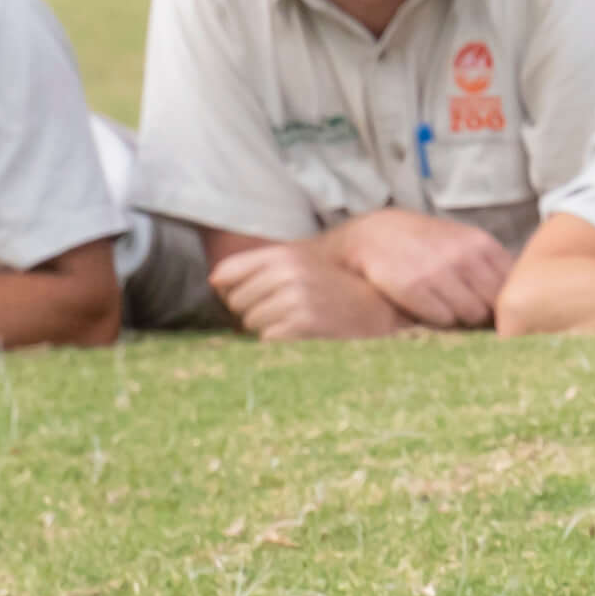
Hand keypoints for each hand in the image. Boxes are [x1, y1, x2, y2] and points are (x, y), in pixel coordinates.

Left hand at [218, 241, 409, 342]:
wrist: (380, 305)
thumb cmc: (335, 286)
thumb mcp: (301, 262)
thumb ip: (259, 265)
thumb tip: (214, 280)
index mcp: (283, 254)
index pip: (226, 273)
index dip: (232, 289)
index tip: (254, 295)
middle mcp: (287, 273)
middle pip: (235, 302)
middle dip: (253, 310)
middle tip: (286, 309)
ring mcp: (295, 300)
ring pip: (250, 323)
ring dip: (268, 328)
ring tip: (298, 321)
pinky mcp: (304, 326)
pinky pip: (267, 339)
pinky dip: (281, 341)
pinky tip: (304, 333)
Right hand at [335, 207, 512, 328]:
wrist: (372, 236)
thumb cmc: (423, 243)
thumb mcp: (461, 242)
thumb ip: (490, 265)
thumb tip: (524, 297)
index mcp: (482, 244)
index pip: (514, 285)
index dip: (508, 302)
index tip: (499, 310)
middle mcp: (464, 256)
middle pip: (495, 304)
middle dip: (487, 312)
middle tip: (470, 312)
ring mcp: (439, 271)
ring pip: (471, 314)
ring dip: (461, 317)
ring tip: (445, 305)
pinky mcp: (414, 288)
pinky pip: (443, 319)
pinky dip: (437, 319)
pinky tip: (426, 307)